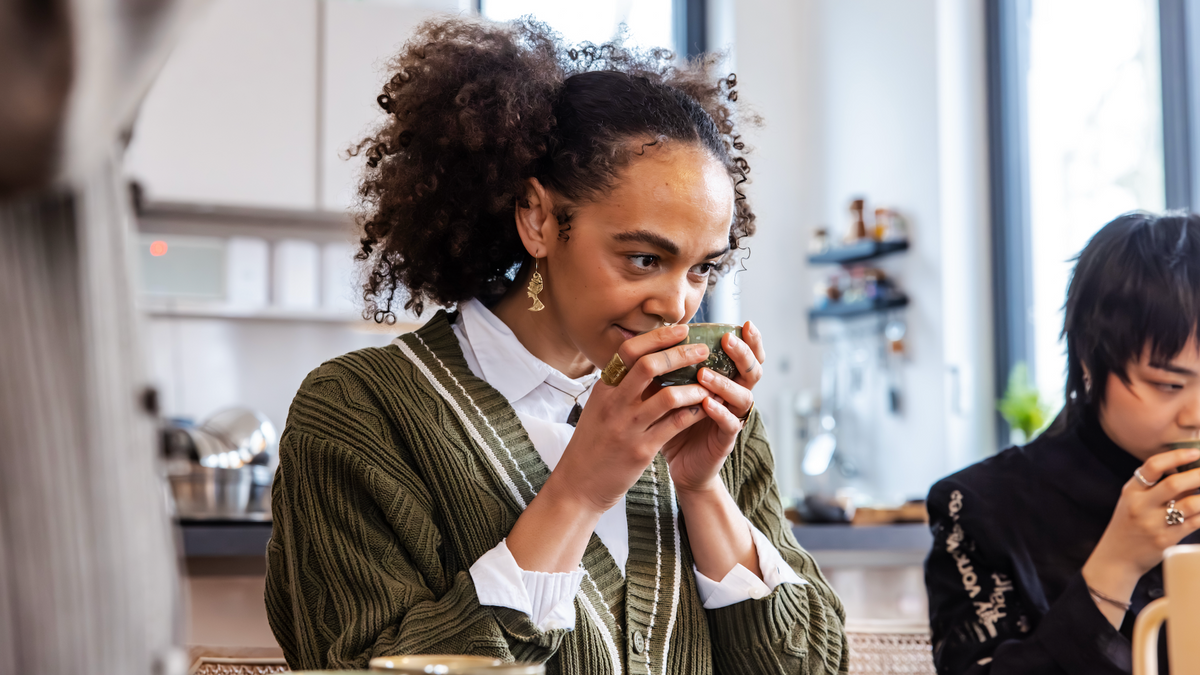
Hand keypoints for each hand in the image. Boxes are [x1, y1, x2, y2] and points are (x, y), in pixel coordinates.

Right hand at [550, 324, 712, 513]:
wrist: (578, 485)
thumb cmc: (593, 444)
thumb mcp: (599, 408)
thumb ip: (619, 386)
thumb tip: (643, 357)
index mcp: (604, 389)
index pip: (629, 350)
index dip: (658, 337)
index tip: (682, 329)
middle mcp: (614, 404)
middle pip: (650, 366)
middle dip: (681, 354)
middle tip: (703, 350)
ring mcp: (628, 427)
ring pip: (668, 396)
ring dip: (694, 387)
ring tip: (709, 383)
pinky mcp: (641, 450)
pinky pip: (675, 425)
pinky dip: (693, 413)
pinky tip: (704, 409)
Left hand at [660, 321, 765, 494]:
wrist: (681, 463)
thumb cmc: (678, 420)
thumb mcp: (674, 389)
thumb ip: (675, 367)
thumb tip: (657, 335)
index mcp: (727, 380)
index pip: (746, 356)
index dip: (751, 341)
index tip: (746, 323)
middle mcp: (736, 397)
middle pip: (753, 371)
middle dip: (743, 354)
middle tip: (728, 340)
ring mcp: (734, 418)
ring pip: (742, 397)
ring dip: (724, 383)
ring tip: (704, 374)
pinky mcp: (725, 440)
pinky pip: (729, 424)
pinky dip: (719, 412)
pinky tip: (707, 403)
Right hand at [1082, 448, 1199, 624]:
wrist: (1116, 558)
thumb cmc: (1129, 526)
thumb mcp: (1132, 501)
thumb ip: (1155, 487)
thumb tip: (1190, 472)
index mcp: (1131, 490)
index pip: (1153, 466)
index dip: (1177, 457)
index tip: (1196, 452)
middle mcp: (1140, 505)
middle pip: (1174, 484)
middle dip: (1199, 475)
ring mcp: (1153, 524)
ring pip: (1190, 504)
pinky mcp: (1166, 540)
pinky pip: (1194, 523)